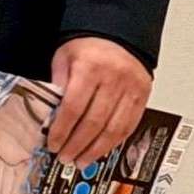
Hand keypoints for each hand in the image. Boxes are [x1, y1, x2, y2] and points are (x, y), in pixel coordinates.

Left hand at [46, 37, 151, 167]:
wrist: (118, 33)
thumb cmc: (88, 45)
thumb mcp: (64, 57)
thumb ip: (58, 84)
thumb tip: (51, 116)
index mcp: (90, 66)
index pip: (73, 107)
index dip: (62, 130)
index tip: (53, 144)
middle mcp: (113, 78)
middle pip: (93, 122)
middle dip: (77, 145)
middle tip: (65, 158)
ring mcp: (130, 88)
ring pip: (113, 129)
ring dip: (95, 150)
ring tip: (81, 161)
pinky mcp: (142, 96)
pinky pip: (128, 126)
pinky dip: (113, 143)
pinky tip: (101, 150)